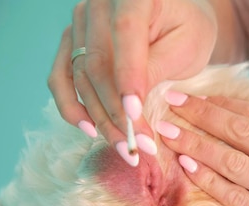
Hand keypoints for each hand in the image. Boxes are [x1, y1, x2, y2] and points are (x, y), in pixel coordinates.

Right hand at [48, 0, 216, 144]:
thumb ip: (156, 69)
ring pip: (80, 77)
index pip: (125, 33)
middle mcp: (98, 4)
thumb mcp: (186, 48)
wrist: (176, 20)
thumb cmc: (187, 32)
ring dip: (100, 118)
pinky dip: (72, 107)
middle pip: (98, 63)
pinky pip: (61, 78)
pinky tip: (90, 130)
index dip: (128, 76)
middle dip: (117, 112)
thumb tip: (129, 107)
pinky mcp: (72, 43)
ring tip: (124, 148)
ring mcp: (80, 23)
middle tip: (138, 146)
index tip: (136, 115)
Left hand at [159, 94, 248, 205]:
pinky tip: (189, 168)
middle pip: (243, 133)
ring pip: (234, 163)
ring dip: (196, 145)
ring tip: (169, 134)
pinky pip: (237, 200)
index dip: (224, 103)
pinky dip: (210, 182)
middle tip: (173, 103)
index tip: (198, 96)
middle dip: (202, 115)